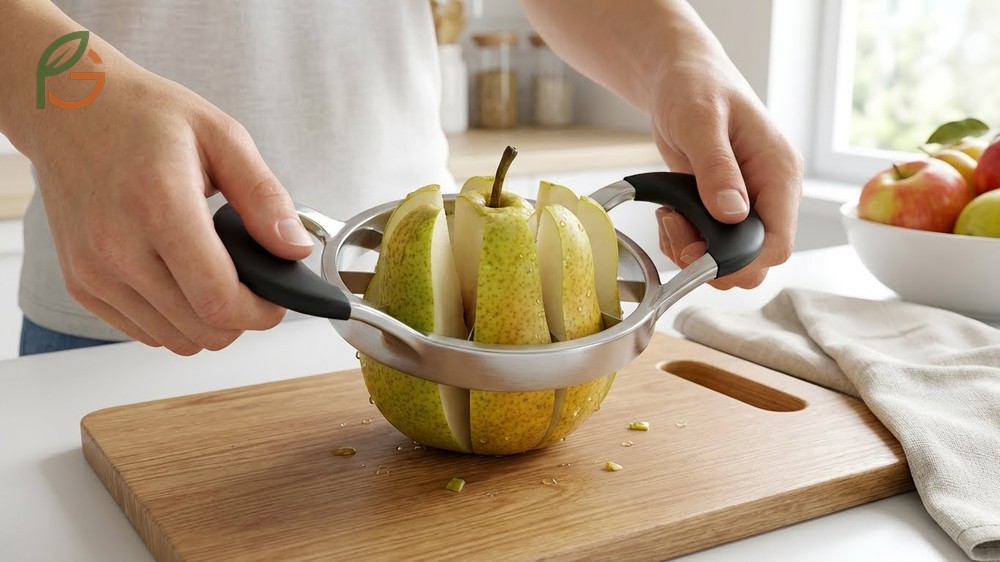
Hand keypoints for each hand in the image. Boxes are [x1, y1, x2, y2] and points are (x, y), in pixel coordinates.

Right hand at [30, 62, 313, 354]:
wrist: (66, 107)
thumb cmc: (143, 115)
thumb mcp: (222, 136)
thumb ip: (265, 197)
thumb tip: (295, 249)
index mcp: (159, 206)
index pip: (219, 300)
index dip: (262, 312)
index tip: (277, 301)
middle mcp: (118, 247)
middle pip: (202, 331)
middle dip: (241, 319)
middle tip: (254, 288)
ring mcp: (94, 272)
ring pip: (175, 340)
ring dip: (207, 323)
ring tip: (217, 279)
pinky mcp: (81, 285)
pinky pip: (144, 332)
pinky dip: (174, 320)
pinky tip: (182, 280)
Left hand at [651, 54, 802, 289]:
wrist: (680, 77)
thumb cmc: (696, 85)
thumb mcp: (701, 120)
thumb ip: (716, 167)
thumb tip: (732, 213)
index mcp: (780, 173)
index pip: (778, 243)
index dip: (741, 261)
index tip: (698, 253)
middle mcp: (770, 195)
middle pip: (756, 260)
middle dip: (712, 260)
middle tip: (676, 230)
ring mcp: (748, 204)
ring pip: (730, 258)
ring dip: (692, 251)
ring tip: (669, 217)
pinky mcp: (723, 208)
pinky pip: (710, 245)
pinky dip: (683, 242)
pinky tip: (669, 215)